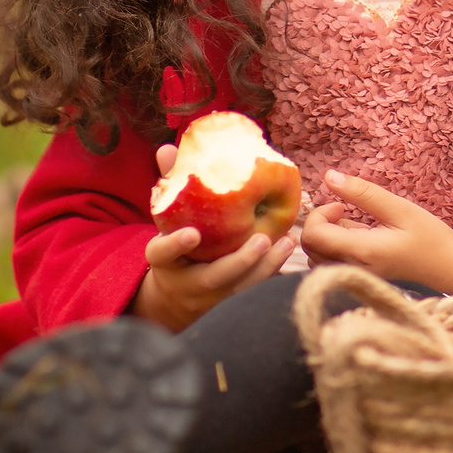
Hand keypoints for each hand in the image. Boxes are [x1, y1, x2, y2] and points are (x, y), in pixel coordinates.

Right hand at [128, 142, 299, 331]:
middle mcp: (186, 284)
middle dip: (239, 261)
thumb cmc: (176, 243)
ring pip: (239, 289)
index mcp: (164, 261)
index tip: (193, 233)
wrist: (176, 295)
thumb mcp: (167, 219)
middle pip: (213, 278)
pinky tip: (289, 252)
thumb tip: (168, 147)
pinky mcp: (229, 306)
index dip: (176, 244)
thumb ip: (170, 185)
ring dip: (265, 267)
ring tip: (286, 242)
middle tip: (262, 239)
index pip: (163, 253)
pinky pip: (253, 294)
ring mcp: (209, 300)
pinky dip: (271, 275)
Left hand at [301, 170, 452, 294]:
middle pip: (310, 248)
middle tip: (347, 212)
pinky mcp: (359, 281)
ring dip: (328, 238)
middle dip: (321, 225)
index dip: (319, 215)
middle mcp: (353, 270)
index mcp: (362, 252)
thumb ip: (363, 193)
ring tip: (358, 228)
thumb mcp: (400, 208)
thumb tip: (328, 176)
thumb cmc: (430, 238)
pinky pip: (331, 265)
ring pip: (317, 258)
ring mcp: (355, 279)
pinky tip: (362, 242)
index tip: (342, 206)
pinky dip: (337, 250)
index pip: (313, 236)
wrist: (450, 270)